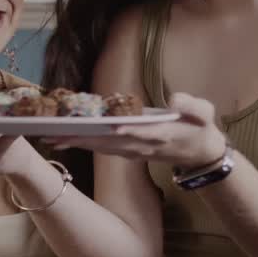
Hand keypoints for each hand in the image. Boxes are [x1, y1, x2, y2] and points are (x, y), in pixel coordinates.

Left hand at [45, 92, 227, 169]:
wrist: (200, 154)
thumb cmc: (201, 128)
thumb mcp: (205, 113)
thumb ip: (193, 107)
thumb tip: (175, 102)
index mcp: (163, 135)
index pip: (143, 133)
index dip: (128, 130)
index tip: (111, 127)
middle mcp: (144, 146)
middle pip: (111, 142)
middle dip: (85, 138)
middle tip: (57, 134)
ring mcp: (134, 151)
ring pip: (103, 147)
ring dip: (78, 143)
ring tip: (52, 138)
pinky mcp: (128, 152)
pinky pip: (103, 148)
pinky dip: (84, 144)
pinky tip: (65, 139)